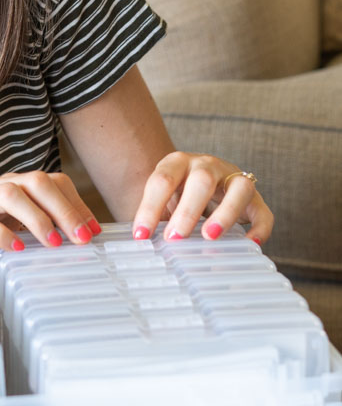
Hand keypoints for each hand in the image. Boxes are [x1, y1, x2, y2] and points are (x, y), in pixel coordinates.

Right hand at [0, 170, 102, 268]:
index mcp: (11, 187)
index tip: (94, 231)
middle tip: (82, 238)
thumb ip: (37, 232)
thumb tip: (79, 245)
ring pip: (10, 193)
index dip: (75, 202)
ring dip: (37, 218)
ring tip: (53, 244)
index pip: (51, 180)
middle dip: (63, 208)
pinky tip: (16, 248)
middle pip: (35, 181)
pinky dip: (1, 233)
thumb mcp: (11, 233)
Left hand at [130, 152, 272, 244]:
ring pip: (239, 188)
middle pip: (201, 180)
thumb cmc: (179, 195)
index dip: (150, 207)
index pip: (162, 180)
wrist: (204, 182)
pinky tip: (250, 243)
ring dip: (226, 213)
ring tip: (210, 236)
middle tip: (174, 238)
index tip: (142, 235)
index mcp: (178, 163)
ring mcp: (234, 179)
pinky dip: (259, 228)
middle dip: (187, 211)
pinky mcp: (255, 199)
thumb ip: (156, 216)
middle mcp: (207, 165)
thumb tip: (142, 242)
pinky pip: (263, 212)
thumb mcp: (164, 199)